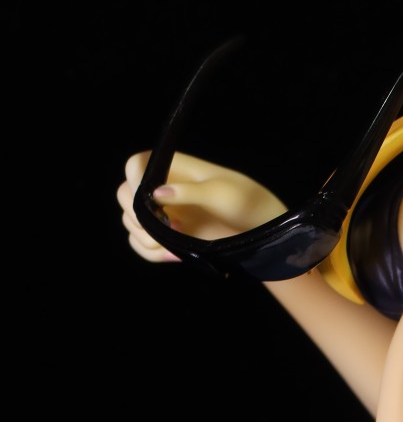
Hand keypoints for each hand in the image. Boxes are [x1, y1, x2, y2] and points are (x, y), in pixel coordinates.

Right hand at [117, 151, 282, 262]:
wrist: (259, 232)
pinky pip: (140, 243)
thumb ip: (190, 193)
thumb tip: (158, 193)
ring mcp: (162, 213)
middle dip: (137, 216)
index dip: (134, 178)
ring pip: (130, 222)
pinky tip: (173, 257)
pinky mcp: (165, 236)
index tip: (149, 200)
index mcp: (176, 169)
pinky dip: (150, 253)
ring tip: (172, 247)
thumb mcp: (223, 195)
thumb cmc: (247, 203)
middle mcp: (163, 189)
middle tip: (162, 229)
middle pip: (125, 194)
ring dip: (145, 238)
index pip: (137, 164)